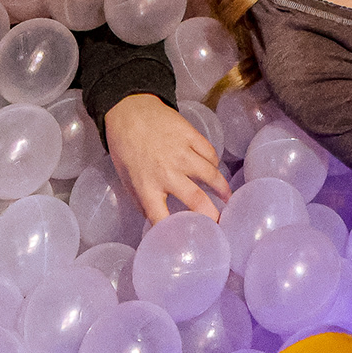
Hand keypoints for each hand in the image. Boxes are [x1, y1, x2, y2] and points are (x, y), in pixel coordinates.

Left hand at [102, 93, 231, 222]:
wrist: (129, 110)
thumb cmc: (125, 147)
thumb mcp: (125, 178)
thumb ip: (141, 200)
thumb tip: (157, 219)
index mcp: (147, 186)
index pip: (162, 218)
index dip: (175, 233)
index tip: (185, 242)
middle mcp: (166, 172)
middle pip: (196, 200)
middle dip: (212, 216)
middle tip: (220, 223)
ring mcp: (182, 152)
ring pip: (211, 174)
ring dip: (222, 188)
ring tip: (227, 198)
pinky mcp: (191, 135)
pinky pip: (210, 153)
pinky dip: (215, 163)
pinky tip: (215, 169)